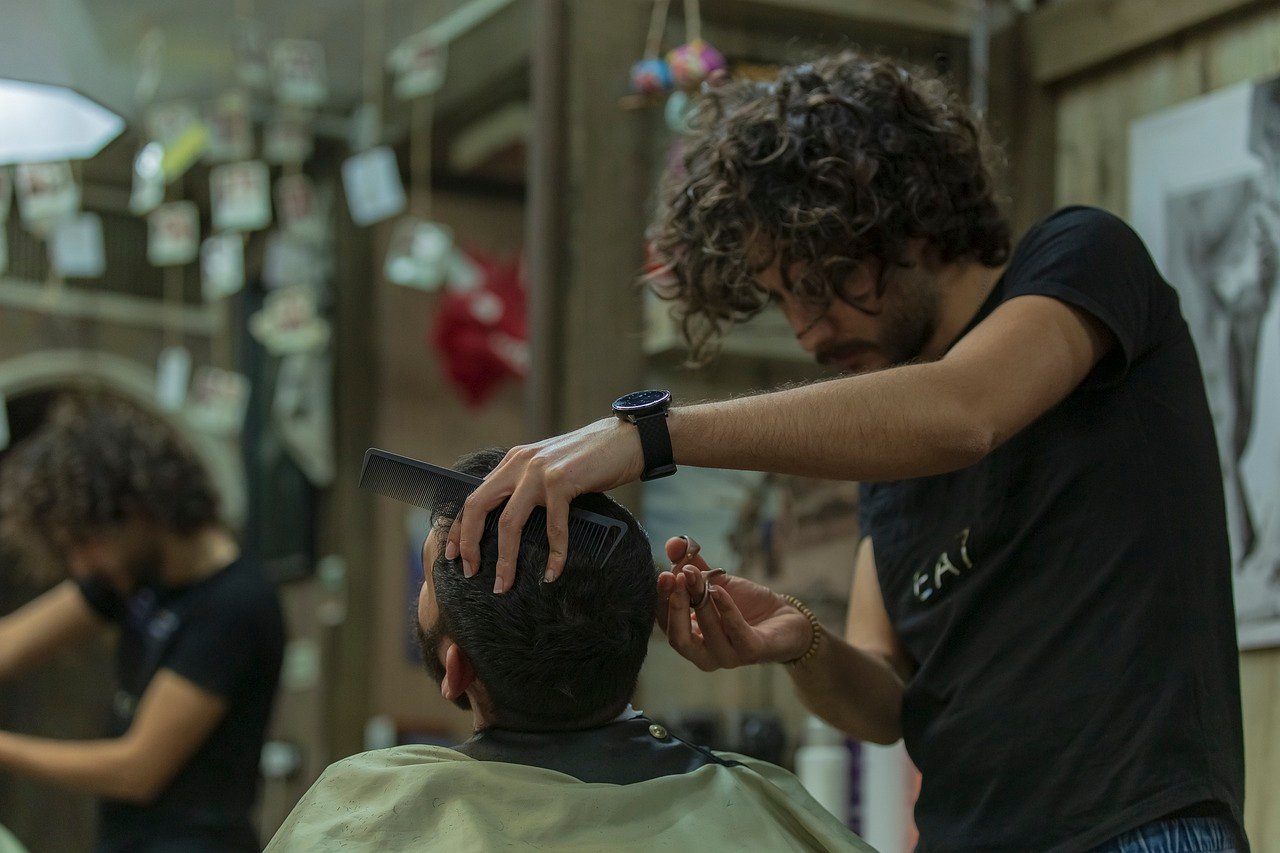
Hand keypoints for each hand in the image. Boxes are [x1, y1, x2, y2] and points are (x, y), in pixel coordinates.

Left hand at [445, 418, 644, 592]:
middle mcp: (520, 463)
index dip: (459, 527)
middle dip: (470, 543)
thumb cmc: (591, 459)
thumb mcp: (549, 467)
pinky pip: (553, 528)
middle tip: (470, 572)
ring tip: (504, 585)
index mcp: (513, 461)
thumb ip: (527, 485)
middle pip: (479, 507)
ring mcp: (540, 472)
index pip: (473, 496)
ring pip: (509, 523)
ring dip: (505, 559)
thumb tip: (511, 520)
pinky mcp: (563, 481)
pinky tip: (552, 573)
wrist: (626, 440)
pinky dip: (553, 555)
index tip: (454, 554)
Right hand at [657, 536, 812, 670]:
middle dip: (675, 606)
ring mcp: (729, 657)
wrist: (783, 617)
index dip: (662, 600)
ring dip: (701, 601)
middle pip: (679, 639)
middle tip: (676, 577)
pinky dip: (725, 609)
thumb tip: (673, 543)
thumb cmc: (745, 604)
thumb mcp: (715, 582)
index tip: (663, 574)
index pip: (666, 624)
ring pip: (707, 635)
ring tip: (697, 576)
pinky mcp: (752, 651)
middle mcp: (705, 654)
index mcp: (691, 638)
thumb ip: (692, 565)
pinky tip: (719, 590)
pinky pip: (736, 632)